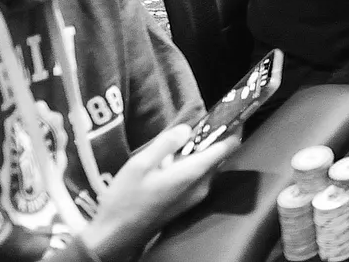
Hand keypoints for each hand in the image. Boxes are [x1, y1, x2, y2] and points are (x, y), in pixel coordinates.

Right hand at [80, 124, 238, 261]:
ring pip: (206, 166)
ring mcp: (196, 197)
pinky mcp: (187, 203)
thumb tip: (187, 129)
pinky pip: (196, 178)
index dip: (232, 127)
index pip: (228, 146)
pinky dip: (189, 166)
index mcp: (194, 173)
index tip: (227, 112)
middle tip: (192, 126)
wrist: (115, 237)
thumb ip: (166, 143)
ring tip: (172, 145)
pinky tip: (165, 165)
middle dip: (210, 139)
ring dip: (196, 153)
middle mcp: (202, 185)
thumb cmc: (125, 199)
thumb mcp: (140, 164)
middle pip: (218, 155)